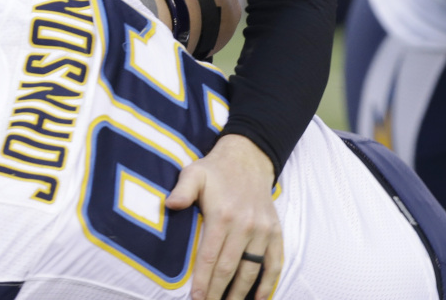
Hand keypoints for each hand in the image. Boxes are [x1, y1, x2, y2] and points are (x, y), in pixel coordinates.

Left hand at [166, 134, 281, 299]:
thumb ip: (182, 189)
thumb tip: (170, 205)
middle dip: (217, 293)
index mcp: (222, 215)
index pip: (210, 257)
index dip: (202, 281)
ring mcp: (262, 231)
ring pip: (251, 271)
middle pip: (229, 269)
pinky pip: (274, 264)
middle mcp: (245, 225)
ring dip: (240, 294)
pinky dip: (268, 284)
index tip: (195, 299)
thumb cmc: (215, 170)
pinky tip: (258, 299)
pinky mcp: (275, 233)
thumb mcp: (194, 173)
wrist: (248, 158)